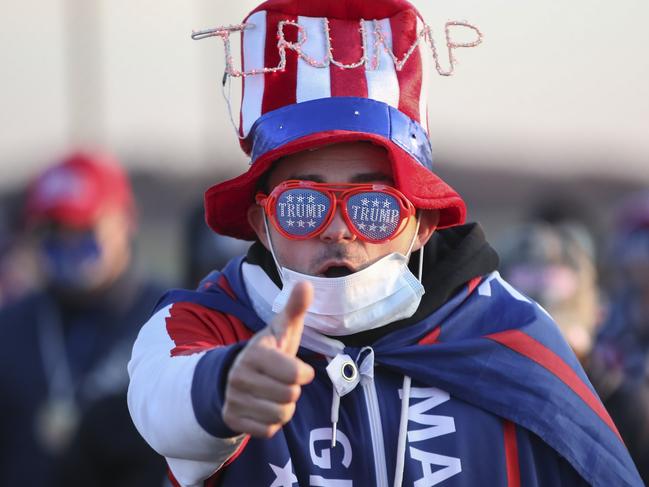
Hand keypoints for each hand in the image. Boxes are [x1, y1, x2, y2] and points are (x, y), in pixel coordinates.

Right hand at [222, 282, 314, 437]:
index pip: (295, 375)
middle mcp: (240, 376)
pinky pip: (268, 431)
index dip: (303, 373)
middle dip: (292, 390)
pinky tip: (263, 407)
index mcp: (255, 353)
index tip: (296, 367)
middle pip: (290, 396)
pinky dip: (271, 423)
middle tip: (281, 381)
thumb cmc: (268, 351)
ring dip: (284, 407)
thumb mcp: (281, 329)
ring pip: (280, 416)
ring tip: (273, 393)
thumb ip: (295, 308)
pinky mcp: (232, 419)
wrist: (233, 375)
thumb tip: (306, 284)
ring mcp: (234, 399)